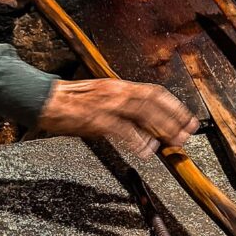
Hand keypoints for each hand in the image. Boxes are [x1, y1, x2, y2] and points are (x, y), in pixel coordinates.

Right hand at [38, 78, 198, 160]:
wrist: (47, 100)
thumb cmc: (72, 101)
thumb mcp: (101, 97)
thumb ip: (122, 105)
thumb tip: (143, 121)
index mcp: (118, 85)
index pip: (153, 91)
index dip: (173, 105)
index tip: (187, 117)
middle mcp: (116, 91)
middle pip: (153, 102)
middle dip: (174, 117)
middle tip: (188, 132)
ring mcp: (107, 105)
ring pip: (143, 113)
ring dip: (161, 128)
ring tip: (173, 142)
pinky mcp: (97, 119)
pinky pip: (123, 130)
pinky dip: (138, 140)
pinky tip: (147, 150)